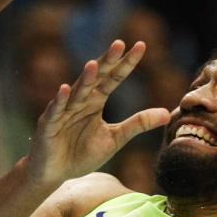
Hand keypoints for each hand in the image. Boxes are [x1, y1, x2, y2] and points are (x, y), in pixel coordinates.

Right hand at [26, 41, 169, 187]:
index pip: (114, 78)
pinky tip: (64, 90)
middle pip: (96, 77)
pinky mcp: (49, 125)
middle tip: (120, 43)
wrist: (55, 173)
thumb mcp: (115, 138)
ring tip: (94, 65)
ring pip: (77, 92)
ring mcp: (63, 110)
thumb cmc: (81, 153)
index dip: (126, 63)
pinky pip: (55, 111)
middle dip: (107, 61)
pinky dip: (60, 101)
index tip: (141, 46)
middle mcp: (80, 101)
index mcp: (96, 101)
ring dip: (85, 79)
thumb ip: (137, 124)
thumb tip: (167, 114)